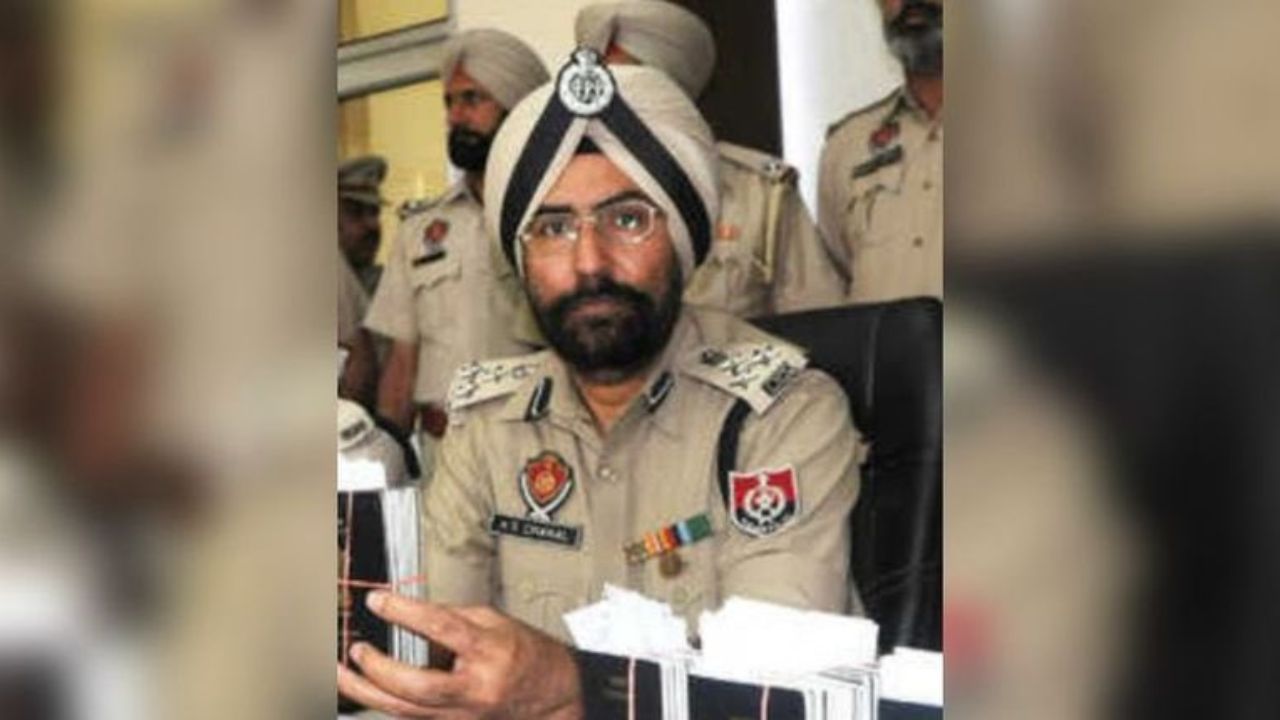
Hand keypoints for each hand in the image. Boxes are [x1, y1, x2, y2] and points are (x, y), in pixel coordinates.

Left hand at [337, 591, 582, 718]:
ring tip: (340, 671)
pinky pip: (411, 718)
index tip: (378, 600)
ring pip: (405, 710)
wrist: (554, 696)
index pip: (442, 629)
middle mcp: (474, 688)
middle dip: (378, 669)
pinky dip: (384, 703)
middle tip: (356, 649)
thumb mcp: (497, 622)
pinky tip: (363, 689)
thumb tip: (411, 612)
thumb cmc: (528, 655)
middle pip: (417, 686)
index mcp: (488, 651)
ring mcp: (462, 713)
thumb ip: (454, 617)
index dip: (405, 612)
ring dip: (366, 691)